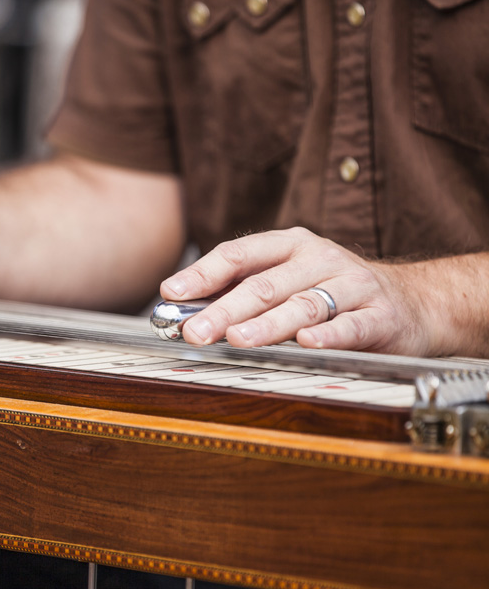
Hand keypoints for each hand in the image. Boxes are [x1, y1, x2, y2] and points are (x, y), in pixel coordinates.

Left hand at [158, 227, 433, 354]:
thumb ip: (242, 293)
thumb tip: (184, 311)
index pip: (239, 254)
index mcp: (290, 246)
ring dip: (267, 324)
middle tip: (195, 331)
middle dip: (224, 309)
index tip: (172, 293)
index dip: (202, 273)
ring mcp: (353, 285)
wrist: (416, 302)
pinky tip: (307, 343)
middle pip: (264, 284)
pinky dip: (328, 335)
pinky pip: (351, 325)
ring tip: (238, 339)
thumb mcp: (289, 281)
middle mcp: (320, 259)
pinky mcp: (381, 315)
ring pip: (303, 304)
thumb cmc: (335, 293)